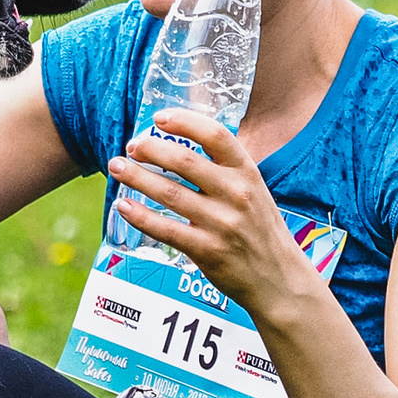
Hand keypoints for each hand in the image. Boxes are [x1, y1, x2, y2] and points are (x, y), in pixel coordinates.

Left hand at [106, 108, 313, 316]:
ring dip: (137, 177)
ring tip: (117, 167)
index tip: (158, 118)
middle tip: (131, 147)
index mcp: (248, 173)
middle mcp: (236, 194)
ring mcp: (222, 223)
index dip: (184, 122)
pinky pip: (166, 228)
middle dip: (150, 149)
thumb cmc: (260, 230)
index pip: (215, 135)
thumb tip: (180, 146)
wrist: (280, 279)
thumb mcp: (254, 190)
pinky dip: (141, 215)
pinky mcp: (207, 250)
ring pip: (169, 192)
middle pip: (184, 161)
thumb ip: (224, 170)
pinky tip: (124, 205)